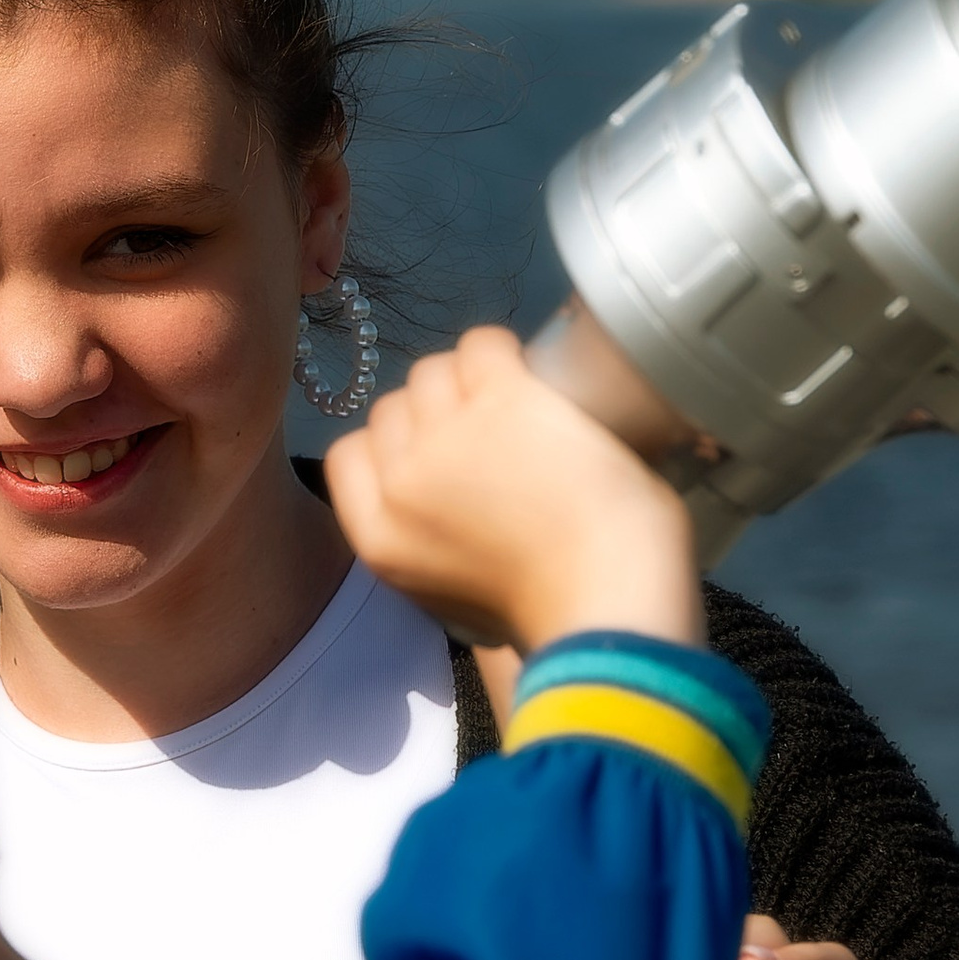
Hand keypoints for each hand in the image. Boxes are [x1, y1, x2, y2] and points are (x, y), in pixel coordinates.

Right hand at [324, 326, 701, 657]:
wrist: (609, 607)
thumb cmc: (549, 615)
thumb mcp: (453, 595)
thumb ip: (426, 542)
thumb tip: (446, 497)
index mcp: (380, 540)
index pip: (349, 454)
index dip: (393, 446)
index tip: (436, 455)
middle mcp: (399, 482)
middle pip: (392, 408)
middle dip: (435, 415)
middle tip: (490, 436)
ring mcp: (446, 435)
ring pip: (434, 371)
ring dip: (471, 382)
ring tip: (519, 408)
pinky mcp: (502, 399)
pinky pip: (484, 344)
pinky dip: (506, 354)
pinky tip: (536, 380)